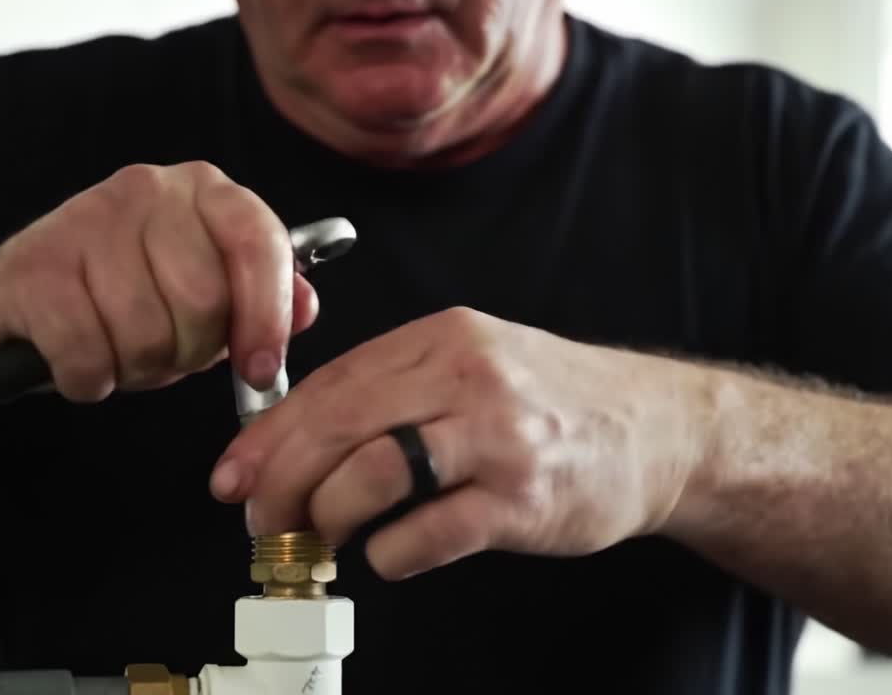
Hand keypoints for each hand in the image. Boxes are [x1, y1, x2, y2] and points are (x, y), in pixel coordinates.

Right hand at [0, 161, 317, 401]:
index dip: (267, 317)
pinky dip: (88, 380)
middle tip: (162, 352)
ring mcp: (85, 219)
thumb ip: (264, 302)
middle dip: (187, 353)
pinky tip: (79, 362)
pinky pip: (86, 353)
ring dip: (134, 369)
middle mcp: (148, 189)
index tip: (260, 371)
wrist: (15, 304)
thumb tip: (306, 308)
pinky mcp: (33, 266)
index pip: (258, 244)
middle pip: (203, 303)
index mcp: (205, 192)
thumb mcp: (208, 300)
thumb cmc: (126, 302)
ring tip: (117, 350)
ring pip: (146, 334)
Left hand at [210, 307, 712, 579]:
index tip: (235, 476)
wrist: (656, 428)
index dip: (270, 436)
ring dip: (330, 518)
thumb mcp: (473, 366)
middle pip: (340, 425)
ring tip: (325, 538)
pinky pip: (429, 532)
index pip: (331, 383)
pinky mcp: (523, 500)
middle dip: (284, 481)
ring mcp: (498, 438)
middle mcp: (468, 378)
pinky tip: (389, 553)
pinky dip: (390, 553)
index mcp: (444, 339)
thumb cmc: (553, 402)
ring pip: (374, 474)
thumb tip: (298, 443)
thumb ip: (392, 391)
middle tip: (264, 520)